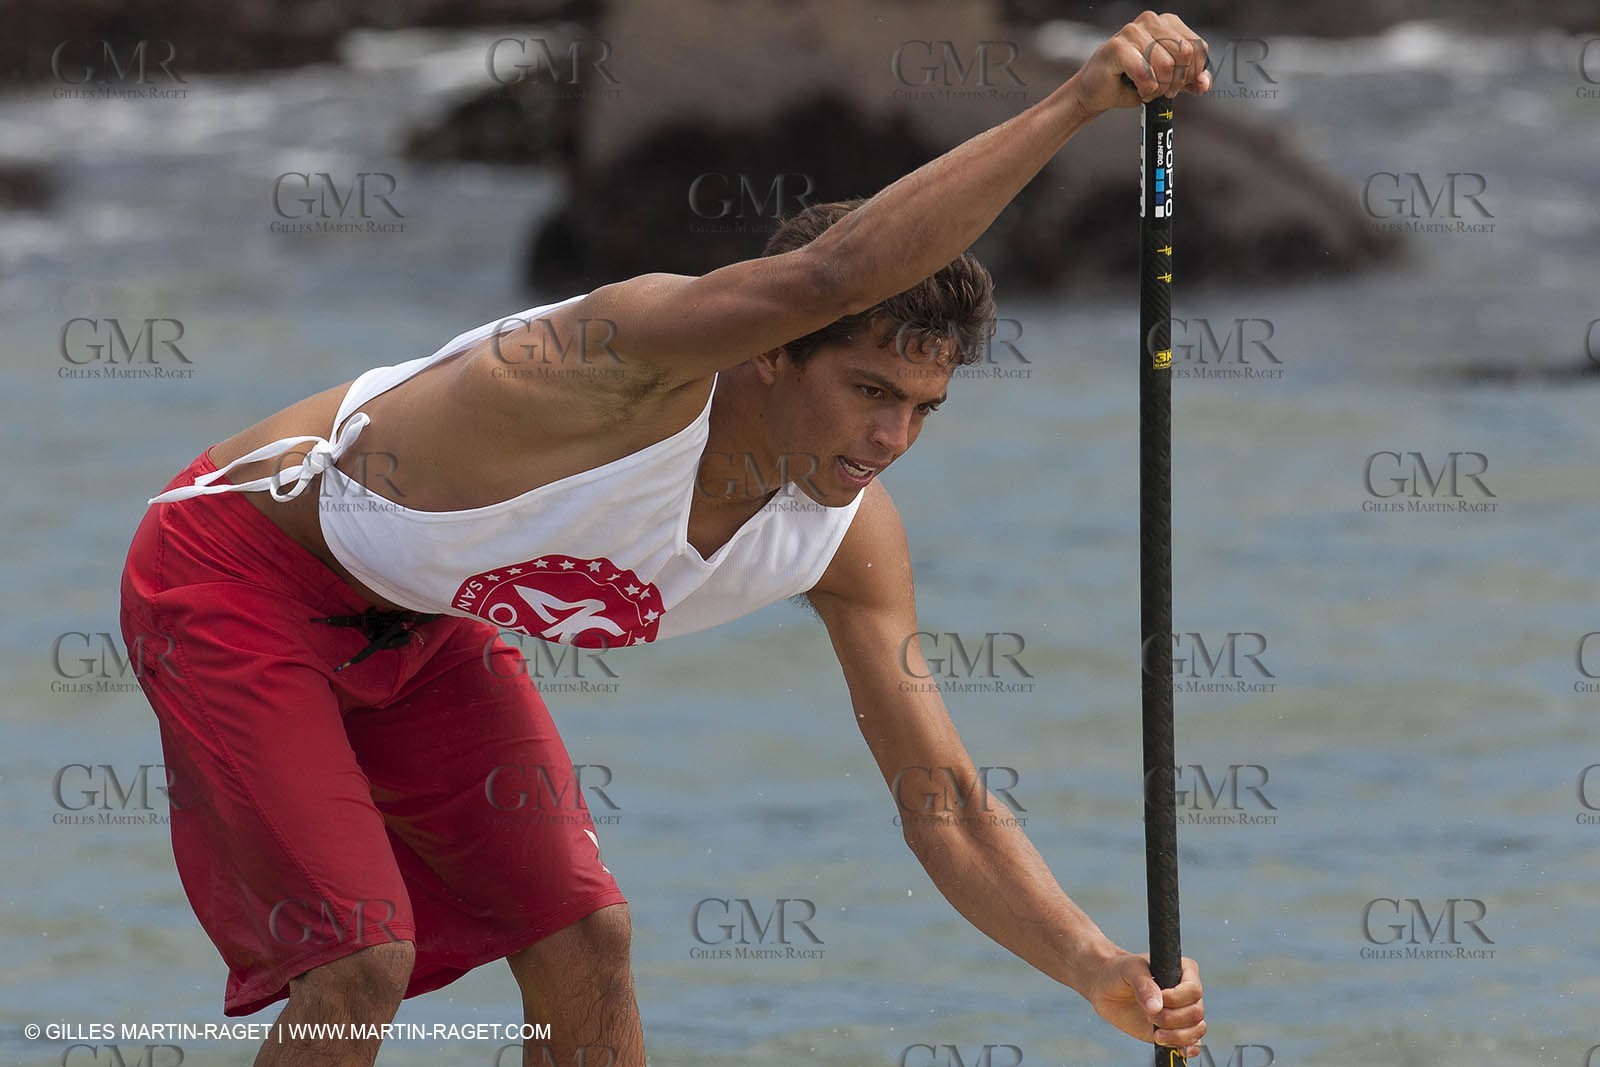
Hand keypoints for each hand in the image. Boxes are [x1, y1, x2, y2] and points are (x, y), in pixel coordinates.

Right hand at [1067, 11, 1212, 115]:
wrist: (1095, 92)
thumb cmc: (1129, 82)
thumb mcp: (1166, 81)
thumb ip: (1188, 80)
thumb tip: (1205, 84)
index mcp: (1168, 23)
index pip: (1198, 47)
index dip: (1193, 73)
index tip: (1178, 85)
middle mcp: (1152, 20)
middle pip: (1185, 54)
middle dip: (1177, 81)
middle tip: (1163, 91)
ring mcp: (1133, 31)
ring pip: (1166, 65)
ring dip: (1159, 88)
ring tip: (1148, 91)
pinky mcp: (1117, 47)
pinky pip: (1145, 74)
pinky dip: (1146, 90)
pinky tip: (1138, 90)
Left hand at [1083, 951, 1205, 1056]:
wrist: (1106, 987)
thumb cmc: (1119, 972)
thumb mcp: (1129, 970)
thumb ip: (1143, 985)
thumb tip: (1156, 1007)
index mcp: (1183, 971)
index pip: (1193, 990)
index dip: (1176, 999)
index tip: (1158, 999)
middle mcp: (1187, 992)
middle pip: (1196, 1012)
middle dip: (1172, 1018)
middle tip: (1149, 1016)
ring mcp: (1182, 1012)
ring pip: (1197, 1029)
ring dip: (1177, 1035)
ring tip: (1156, 1034)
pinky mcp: (1175, 1030)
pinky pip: (1193, 1042)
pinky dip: (1189, 1048)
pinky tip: (1180, 1051)